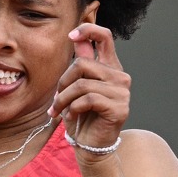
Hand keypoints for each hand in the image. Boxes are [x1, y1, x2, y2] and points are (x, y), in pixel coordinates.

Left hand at [51, 23, 130, 160]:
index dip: (88, 30)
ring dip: (63, 99)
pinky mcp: (119, 108)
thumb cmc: (84, 116)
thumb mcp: (78, 88)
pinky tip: (70, 116)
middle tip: (56, 99)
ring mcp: (122, 92)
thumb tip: (77, 38)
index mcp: (110, 67)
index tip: (71, 35)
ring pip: (81, 84)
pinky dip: (72, 108)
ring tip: (57, 111)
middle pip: (82, 64)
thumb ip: (82, 64)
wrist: (92, 145)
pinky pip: (87, 100)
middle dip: (63, 82)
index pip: (105, 37)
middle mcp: (119, 77)